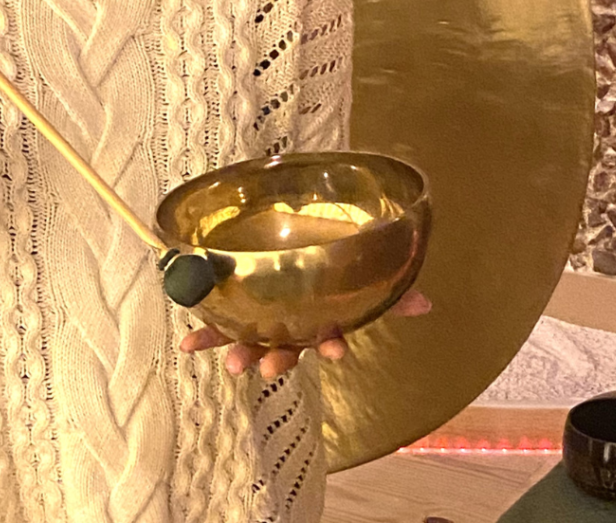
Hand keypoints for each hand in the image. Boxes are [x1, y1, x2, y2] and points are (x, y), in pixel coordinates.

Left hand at [179, 289, 431, 379]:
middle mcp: (291, 327)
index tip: (338, 353)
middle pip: (285, 348)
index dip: (332, 347)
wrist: (303, 246)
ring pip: (250, 342)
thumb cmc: (332, 268)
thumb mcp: (360, 280)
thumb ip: (392, 295)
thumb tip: (427, 303)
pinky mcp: (237, 311)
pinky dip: (204, 334)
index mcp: (320, 320)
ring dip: (236, 351)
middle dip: (276, 360)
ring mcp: (263, 322)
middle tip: (266, 368)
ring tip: (226, 360)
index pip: (330, 338)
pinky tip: (187, 344)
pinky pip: (220, 325)